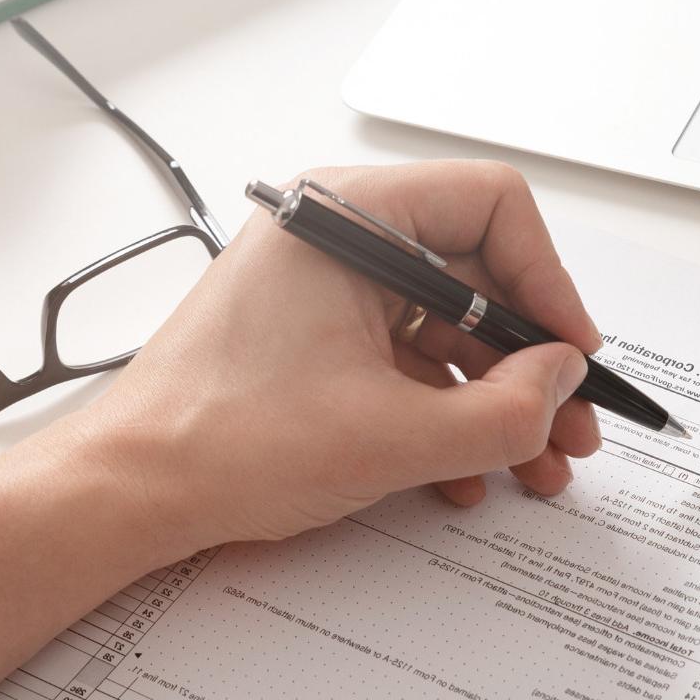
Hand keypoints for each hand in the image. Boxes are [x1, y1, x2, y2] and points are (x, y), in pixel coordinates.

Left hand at [50, 161, 605, 556]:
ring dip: (495, 399)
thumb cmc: (219, 439)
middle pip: (476, 275)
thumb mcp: (394, 435)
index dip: (548, 282)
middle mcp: (336, 236)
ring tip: (532, 464)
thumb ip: (504, 411)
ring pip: (446, 327)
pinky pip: (405, 358)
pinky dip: (443, 412)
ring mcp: (323, 286)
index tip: (571, 352)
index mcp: (348, 216)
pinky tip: (465, 474)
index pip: (493, 207)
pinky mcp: (313, 335)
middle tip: (569, 422)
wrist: (128, 491)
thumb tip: (561, 383)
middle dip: (530, 360)